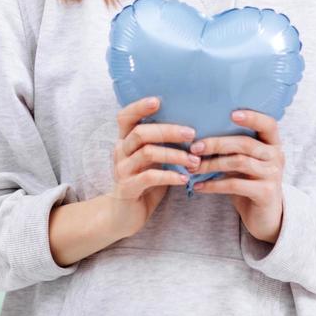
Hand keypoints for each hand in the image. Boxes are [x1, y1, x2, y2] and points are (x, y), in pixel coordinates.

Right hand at [104, 96, 198, 238]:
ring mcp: (122, 170)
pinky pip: (149, 177)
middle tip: (192, 134)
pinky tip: (185, 179)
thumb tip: (194, 129)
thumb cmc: (144, 183)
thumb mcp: (152, 160)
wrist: (123, 215)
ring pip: (147, 153)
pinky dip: (170, 176)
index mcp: (125, 140)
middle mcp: (120, 151)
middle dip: (169, 131)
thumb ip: (163, 145)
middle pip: (141, 132)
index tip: (158, 100)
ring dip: (175, 155)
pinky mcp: (127, 188)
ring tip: (195, 161)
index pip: (126, 116)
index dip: (139, 106)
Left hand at [189, 109, 285, 242]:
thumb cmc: (249, 182)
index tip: (232, 114)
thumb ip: (233, 149)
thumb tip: (199, 135)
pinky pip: (234, 184)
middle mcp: (276, 156)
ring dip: (211, 164)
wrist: (264, 216)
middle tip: (194, 147)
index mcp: (273, 144)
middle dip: (216, 144)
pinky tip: (198, 186)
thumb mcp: (245, 162)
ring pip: (238, 162)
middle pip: (245, 143)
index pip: (268, 124)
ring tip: (193, 167)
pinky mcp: (265, 192)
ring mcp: (273, 175)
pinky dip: (213, 185)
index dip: (252, 117)